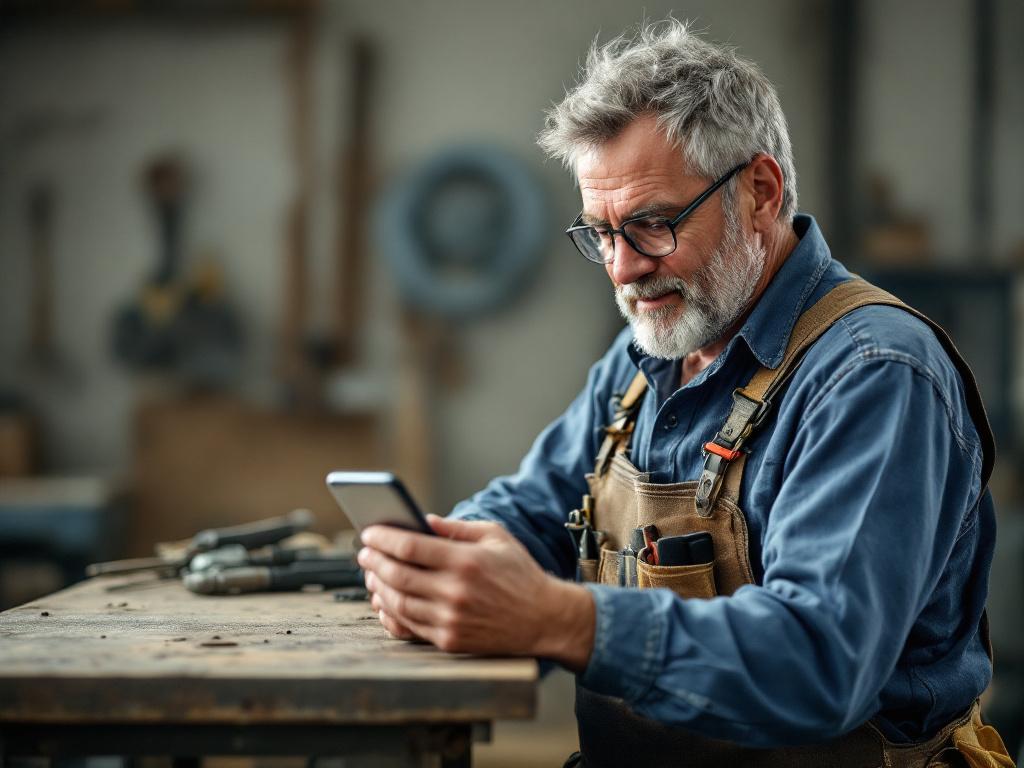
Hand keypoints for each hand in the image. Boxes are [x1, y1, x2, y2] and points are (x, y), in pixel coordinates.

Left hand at [357, 514, 594, 669]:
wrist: (544, 619)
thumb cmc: (519, 573)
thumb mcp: (495, 537)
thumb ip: (455, 528)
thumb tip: (419, 520)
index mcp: (466, 561)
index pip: (410, 547)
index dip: (383, 538)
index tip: (369, 533)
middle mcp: (456, 592)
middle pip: (398, 575)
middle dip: (374, 562)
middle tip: (364, 553)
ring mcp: (451, 620)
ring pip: (398, 603)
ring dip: (378, 587)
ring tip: (372, 575)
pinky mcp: (450, 641)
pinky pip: (409, 627)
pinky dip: (390, 613)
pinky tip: (384, 601)